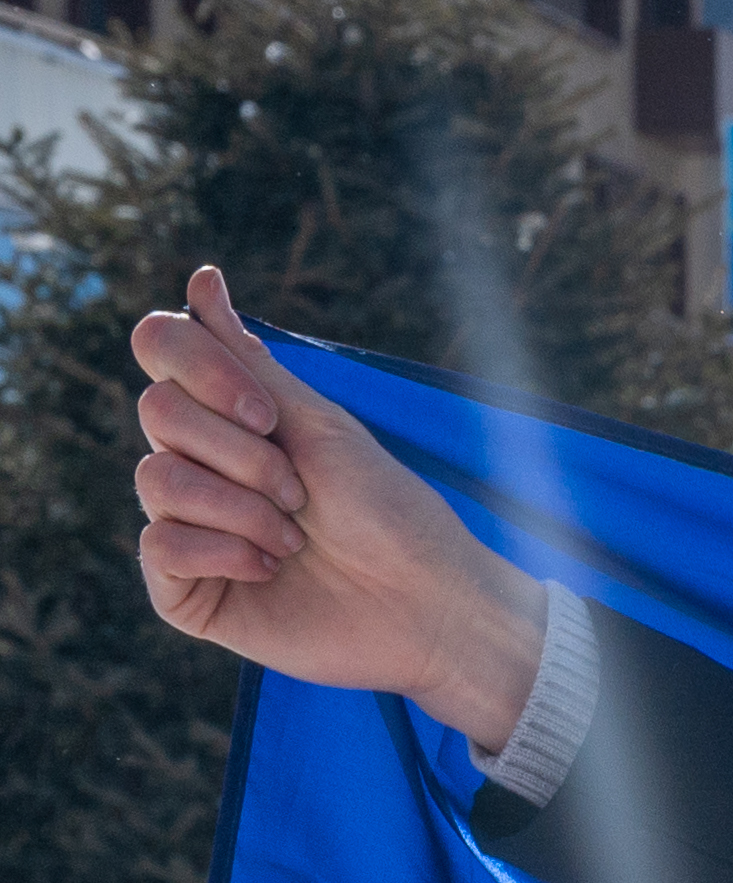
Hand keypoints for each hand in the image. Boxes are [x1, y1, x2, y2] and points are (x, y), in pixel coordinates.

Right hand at [130, 266, 549, 742]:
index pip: (160, 347)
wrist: (427, 605)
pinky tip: (268, 569)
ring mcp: (186, 526)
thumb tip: (201, 278)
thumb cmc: (388, 512)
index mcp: (228, 417)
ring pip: (156, 481)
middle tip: (302, 494)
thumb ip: (248, 359)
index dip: (203, 369)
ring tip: (295, 539)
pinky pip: (158, 547)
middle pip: (157, 412)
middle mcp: (197, 465)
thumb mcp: (319, 424)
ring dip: (242, 508)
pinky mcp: (185, 589)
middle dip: (243, 453)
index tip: (268, 414)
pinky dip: (222, 552)